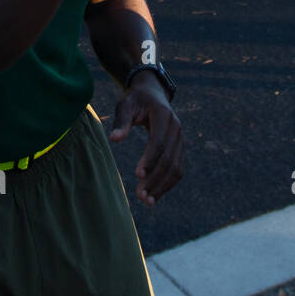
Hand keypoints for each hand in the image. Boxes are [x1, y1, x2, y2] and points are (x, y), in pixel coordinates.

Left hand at [109, 71, 183, 205]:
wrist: (153, 94)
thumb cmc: (136, 100)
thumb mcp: (125, 105)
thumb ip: (121, 122)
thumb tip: (114, 139)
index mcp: (163, 115)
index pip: (159, 142)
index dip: (150, 159)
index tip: (137, 175)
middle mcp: (176, 128)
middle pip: (169, 158)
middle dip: (155, 179)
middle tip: (140, 196)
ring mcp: (180, 138)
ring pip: (176, 167)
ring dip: (162, 186)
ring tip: (147, 201)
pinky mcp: (179, 147)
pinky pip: (177, 168)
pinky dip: (168, 183)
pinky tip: (154, 195)